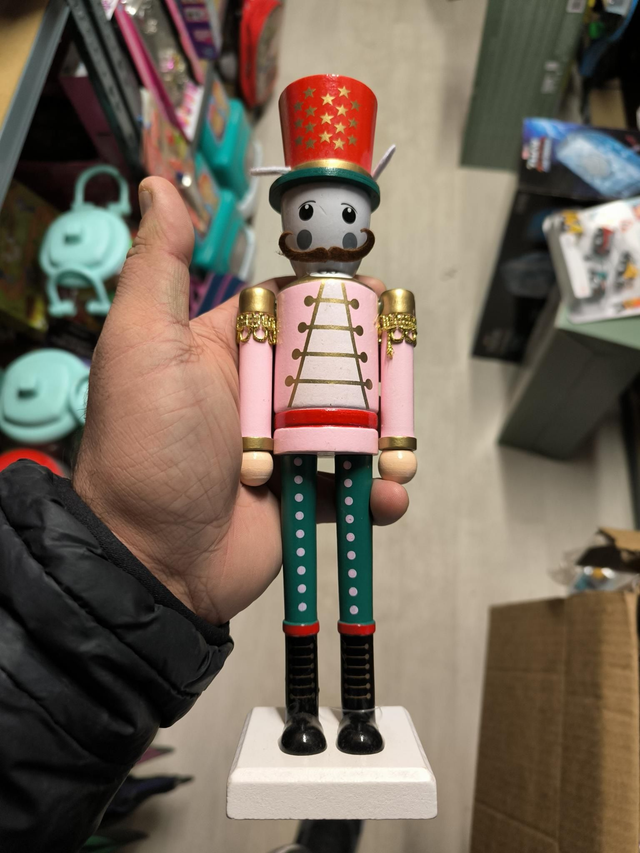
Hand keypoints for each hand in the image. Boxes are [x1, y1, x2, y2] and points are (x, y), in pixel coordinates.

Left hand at [74, 178, 409, 624]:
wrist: (152, 558)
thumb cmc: (144, 446)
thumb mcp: (142, 343)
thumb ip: (160, 268)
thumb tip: (161, 187)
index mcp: (228, 349)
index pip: (295, 309)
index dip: (334, 302)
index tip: (372, 298)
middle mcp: (260, 394)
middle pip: (336, 366)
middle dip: (371, 373)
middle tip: (390, 382)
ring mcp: (284, 447)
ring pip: (354, 425)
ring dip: (382, 436)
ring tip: (390, 451)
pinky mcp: (301, 495)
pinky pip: (352, 485)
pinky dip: (377, 491)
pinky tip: (383, 495)